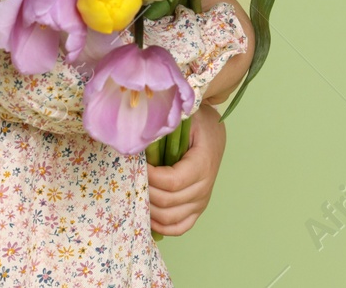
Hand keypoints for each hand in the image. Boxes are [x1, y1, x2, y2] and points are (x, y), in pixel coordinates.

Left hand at [148, 103, 225, 235]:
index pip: (171, 182)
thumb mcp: (186, 118)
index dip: (150, 177)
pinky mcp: (197, 209)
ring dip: (149, 208)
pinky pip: (180, 227)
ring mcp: (201, 201)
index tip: (137, 164)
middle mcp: (204, 187)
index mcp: (202, 164)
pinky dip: (162, 227)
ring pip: (169, 217)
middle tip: (132, 178)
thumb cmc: (198, 124)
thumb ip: (166, 128)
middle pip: (167, 202)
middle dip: (145, 191)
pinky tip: (148, 215)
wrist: (213, 133)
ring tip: (136, 193)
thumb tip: (140, 142)